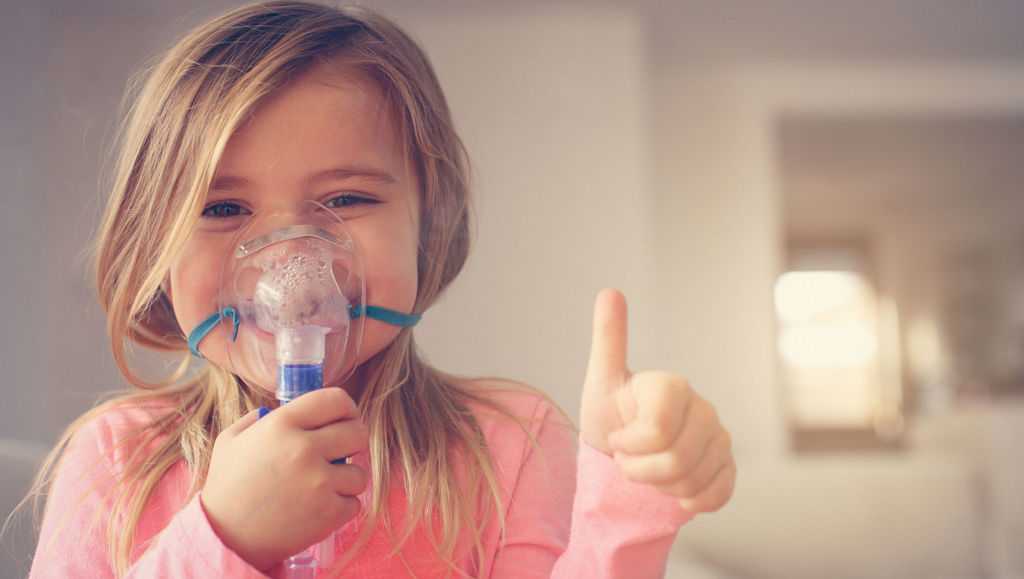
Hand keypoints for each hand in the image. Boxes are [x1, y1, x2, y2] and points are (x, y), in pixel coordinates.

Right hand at [200, 387, 368, 570]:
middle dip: (352, 441)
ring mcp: (320, 481)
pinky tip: (319, 508)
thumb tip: (292, 409)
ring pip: (359, 472)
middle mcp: (304, 448)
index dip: (345, 408)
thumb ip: (261, 417)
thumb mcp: (232, 440)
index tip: (344, 418)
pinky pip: (355, 502)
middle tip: (339, 452)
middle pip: (357, 432)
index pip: (335, 399)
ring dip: (346, 480)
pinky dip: (341, 507)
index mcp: (282, 424)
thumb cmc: (227, 488)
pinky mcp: (330, 512)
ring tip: (323, 487)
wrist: (225, 539)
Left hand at [579, 288, 735, 513]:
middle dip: (640, 470)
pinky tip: (674, 489)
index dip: (629, 445)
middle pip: (675, 460)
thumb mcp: (601, 379)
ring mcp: (721, 438)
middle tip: (628, 459)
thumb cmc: (610, 414)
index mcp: (674, 385)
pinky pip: (716, 495)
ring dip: (658, 486)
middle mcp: (704, 408)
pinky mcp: (729, 467)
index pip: (657, 430)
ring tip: (647, 469)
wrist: (623, 455)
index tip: (617, 437)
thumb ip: (609, 338)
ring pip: (691, 481)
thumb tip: (609, 290)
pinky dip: (688, 500)